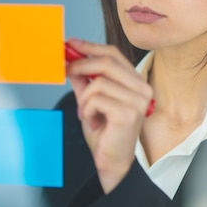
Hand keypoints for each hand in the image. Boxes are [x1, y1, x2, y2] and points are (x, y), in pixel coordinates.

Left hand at [66, 38, 152, 192]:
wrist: (112, 162)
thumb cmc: (106, 133)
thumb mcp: (91, 100)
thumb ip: (84, 80)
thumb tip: (71, 60)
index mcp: (136, 82)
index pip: (114, 54)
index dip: (90, 47)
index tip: (71, 44)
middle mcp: (142, 89)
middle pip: (106, 63)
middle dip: (80, 64)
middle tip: (64, 70)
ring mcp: (138, 100)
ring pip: (97, 83)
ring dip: (84, 99)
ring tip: (88, 113)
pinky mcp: (128, 113)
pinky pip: (95, 99)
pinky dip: (87, 111)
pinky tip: (95, 122)